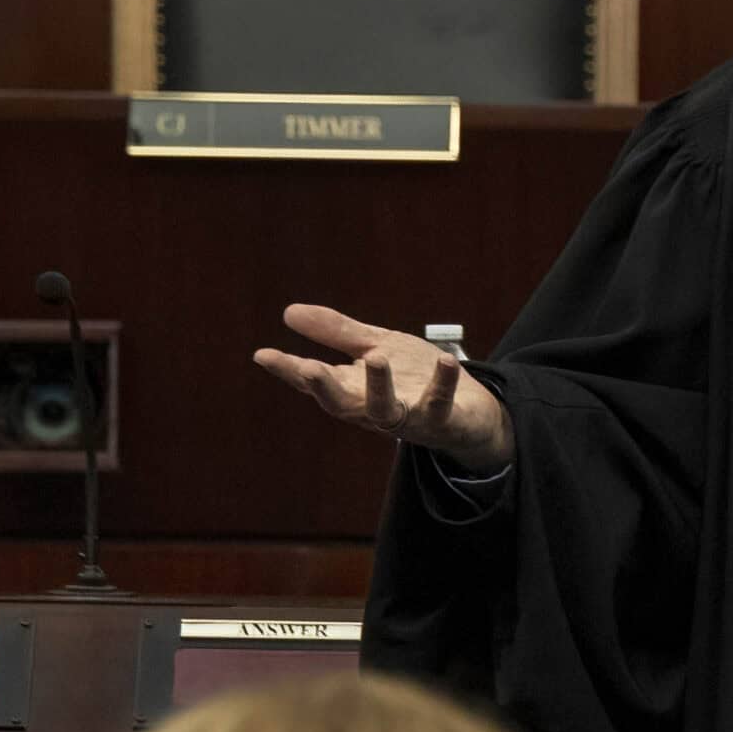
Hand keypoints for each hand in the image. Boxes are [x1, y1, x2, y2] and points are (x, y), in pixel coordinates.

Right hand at [254, 303, 513, 472]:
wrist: (469, 412)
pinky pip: (440, 404)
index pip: (314, 381)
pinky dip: (442, 383)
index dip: (288, 369)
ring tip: (376, 358)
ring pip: (385, 411)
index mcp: (353, 389)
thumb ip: (336, 333)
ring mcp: (407, 417)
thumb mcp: (374, 347)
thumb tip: (288, 312)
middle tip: (307, 368)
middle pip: (341, 404)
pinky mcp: (441, 419)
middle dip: (323, 387)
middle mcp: (373, 408)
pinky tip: (446, 360)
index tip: (263, 354)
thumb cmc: (413, 379)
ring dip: (379, 387)